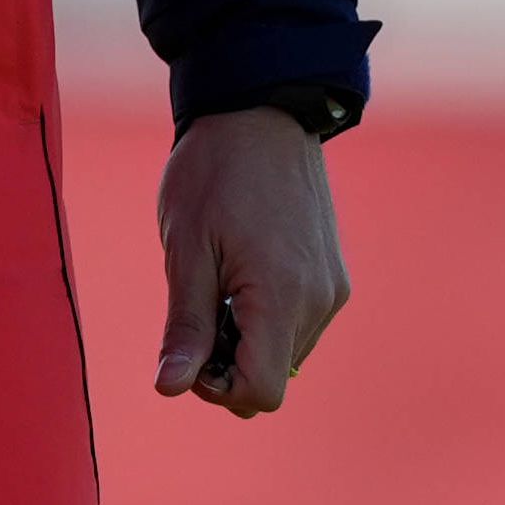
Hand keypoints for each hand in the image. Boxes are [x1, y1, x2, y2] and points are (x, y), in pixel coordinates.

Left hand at [154, 104, 348, 414]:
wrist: (261, 112)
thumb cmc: (213, 174)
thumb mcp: (186, 250)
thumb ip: (186, 325)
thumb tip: (170, 387)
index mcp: (282, 298)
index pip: (262, 392)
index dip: (217, 388)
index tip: (189, 349)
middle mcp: (319, 301)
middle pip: (273, 377)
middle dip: (228, 362)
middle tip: (196, 308)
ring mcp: (332, 289)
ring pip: (286, 352)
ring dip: (248, 338)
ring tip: (219, 280)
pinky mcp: (334, 276)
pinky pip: (300, 323)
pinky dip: (268, 316)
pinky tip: (242, 270)